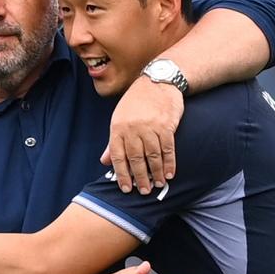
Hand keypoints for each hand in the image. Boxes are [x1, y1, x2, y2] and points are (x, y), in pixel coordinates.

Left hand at [101, 76, 183, 193]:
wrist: (156, 81)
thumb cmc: (135, 103)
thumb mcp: (119, 119)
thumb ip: (113, 142)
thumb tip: (105, 162)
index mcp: (118, 128)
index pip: (118, 157)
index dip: (122, 175)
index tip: (126, 189)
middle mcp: (132, 129)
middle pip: (135, 159)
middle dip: (140, 178)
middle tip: (144, 191)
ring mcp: (150, 127)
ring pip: (152, 156)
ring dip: (156, 173)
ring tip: (158, 184)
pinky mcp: (166, 126)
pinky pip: (168, 149)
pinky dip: (169, 163)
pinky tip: (169, 173)